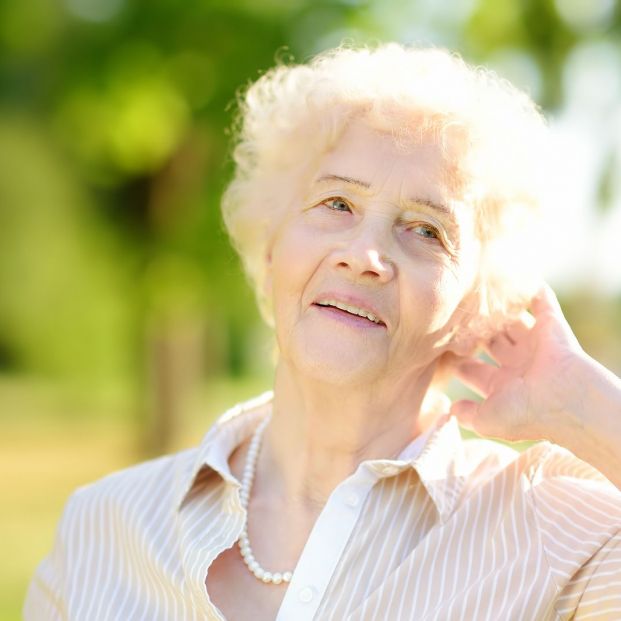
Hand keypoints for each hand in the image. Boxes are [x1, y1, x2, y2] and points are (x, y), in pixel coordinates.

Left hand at [450, 283, 620, 487]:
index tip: (439, 348)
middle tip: (454, 318)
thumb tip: (451, 410)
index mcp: (504, 386)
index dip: (459, 361)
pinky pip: (543, 302)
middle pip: (492, 342)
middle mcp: (519, 365)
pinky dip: (533, 290)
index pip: (475, 370)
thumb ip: (468, 415)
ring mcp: (535, 345)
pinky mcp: (551, 326)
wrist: (565, 399)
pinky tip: (517, 274)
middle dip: (475, 332)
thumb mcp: (488, 421)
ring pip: (512, 322)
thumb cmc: (526, 413)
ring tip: (476, 295)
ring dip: (498, 312)